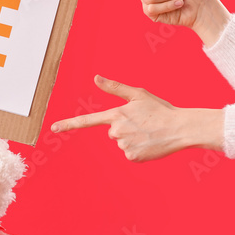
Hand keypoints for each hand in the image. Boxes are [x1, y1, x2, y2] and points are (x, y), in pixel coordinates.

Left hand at [51, 75, 223, 161]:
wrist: (181, 128)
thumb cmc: (160, 109)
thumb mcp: (138, 95)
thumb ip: (115, 88)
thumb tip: (96, 77)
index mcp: (116, 115)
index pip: (87, 120)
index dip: (69, 124)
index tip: (53, 129)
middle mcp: (116, 131)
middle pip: (112, 131)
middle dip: (125, 128)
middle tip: (143, 124)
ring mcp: (124, 145)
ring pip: (121, 143)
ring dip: (132, 139)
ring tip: (148, 133)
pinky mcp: (132, 157)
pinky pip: (129, 153)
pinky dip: (138, 150)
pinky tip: (149, 143)